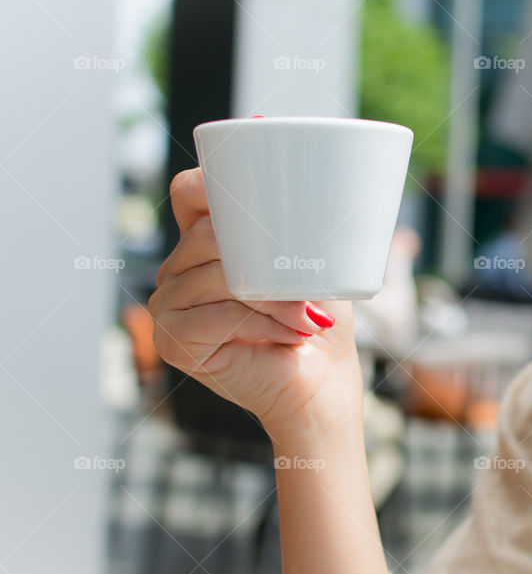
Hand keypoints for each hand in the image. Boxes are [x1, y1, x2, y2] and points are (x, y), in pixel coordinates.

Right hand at [148, 168, 364, 439]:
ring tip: (306, 320)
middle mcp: (178, 270)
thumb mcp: (308, 263)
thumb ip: (291, 230)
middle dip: (267, 262)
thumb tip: (302, 199)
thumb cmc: (317, 318)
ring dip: (273, 299)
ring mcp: (169, 305)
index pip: (190, 192)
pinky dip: (261, 324)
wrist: (320, 382)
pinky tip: (289, 335)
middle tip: (310, 291)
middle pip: (208, 235)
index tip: (272, 210)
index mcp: (203, 243)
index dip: (218, 191)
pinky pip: (215, 315)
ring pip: (216, 277)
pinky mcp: (174, 340)